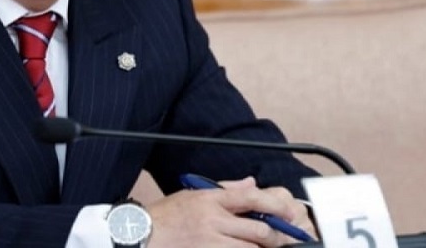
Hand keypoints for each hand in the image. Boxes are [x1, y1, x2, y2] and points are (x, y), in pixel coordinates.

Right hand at [145, 177, 316, 246]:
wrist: (137, 237)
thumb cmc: (163, 217)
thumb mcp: (191, 195)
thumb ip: (224, 189)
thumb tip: (250, 183)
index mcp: (209, 199)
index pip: (249, 197)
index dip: (273, 204)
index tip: (288, 211)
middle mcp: (212, 219)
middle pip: (257, 228)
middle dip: (276, 236)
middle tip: (286, 239)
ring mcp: (209, 241)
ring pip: (250, 247)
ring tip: (268, 247)